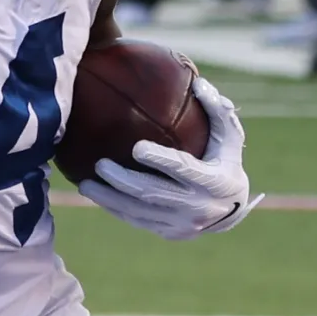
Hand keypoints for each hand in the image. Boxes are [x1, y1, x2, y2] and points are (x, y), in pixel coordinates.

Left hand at [78, 76, 261, 240]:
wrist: (231, 211)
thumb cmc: (226, 162)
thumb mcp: (230, 137)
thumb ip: (217, 110)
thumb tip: (198, 82)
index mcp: (213, 182)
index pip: (184, 170)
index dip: (161, 160)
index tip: (136, 147)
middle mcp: (197, 207)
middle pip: (154, 194)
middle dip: (124, 181)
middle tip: (100, 164)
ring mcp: (182, 225)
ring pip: (140, 213)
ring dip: (110, 199)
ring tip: (85, 184)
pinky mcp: (169, 233)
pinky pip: (137, 222)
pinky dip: (115, 209)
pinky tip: (95, 196)